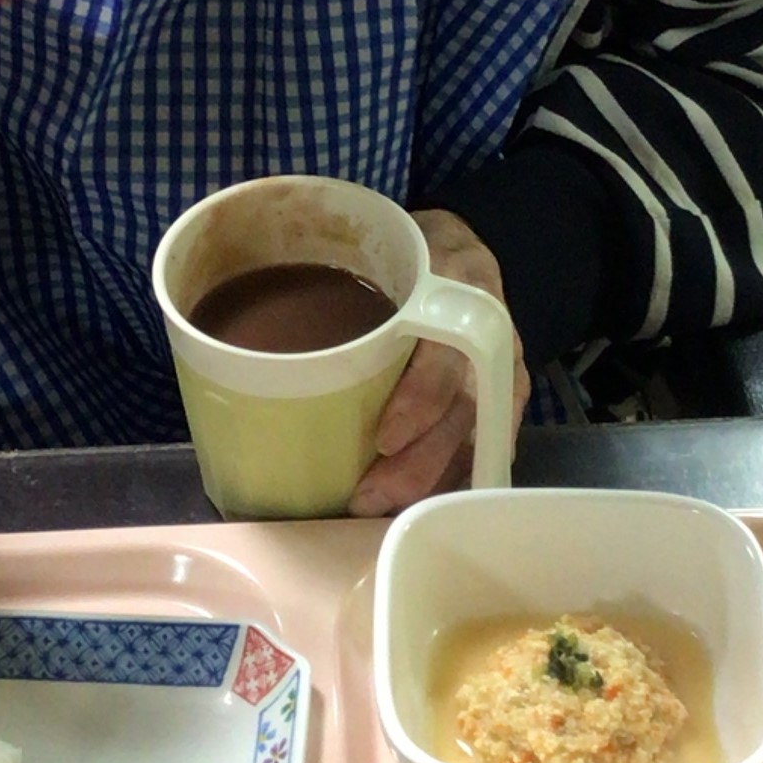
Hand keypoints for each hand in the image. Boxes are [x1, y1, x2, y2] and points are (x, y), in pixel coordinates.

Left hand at [348, 210, 530, 515]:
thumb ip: (345, 280)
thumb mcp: (388, 253)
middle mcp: (493, 343)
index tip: (383, 438)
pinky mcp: (504, 407)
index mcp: (463, 297)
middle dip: (418, 464)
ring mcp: (504, 380)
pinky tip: (418, 507)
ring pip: (477, 442)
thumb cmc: (415, 259)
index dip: (421, 400)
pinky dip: (453, 484)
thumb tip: (259, 324)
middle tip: (365, 496)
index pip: (449, 356)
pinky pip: (485, 453)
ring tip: (381, 509)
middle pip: (463, 416)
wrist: (467, 254)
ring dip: (432, 483)